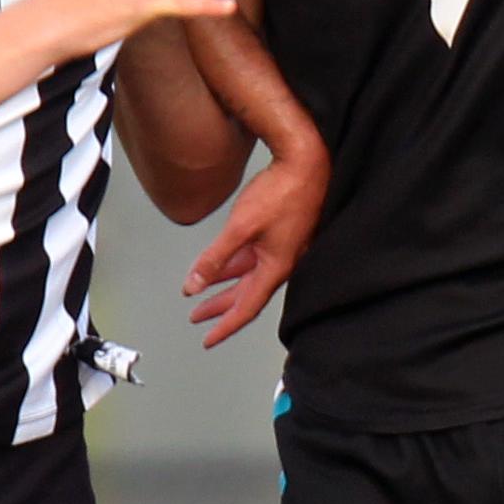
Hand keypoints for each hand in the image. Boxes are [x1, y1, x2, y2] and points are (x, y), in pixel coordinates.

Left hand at [183, 144, 324, 345]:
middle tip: (197, 317)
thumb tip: (193, 285)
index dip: (224, 326)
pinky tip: (222, 262)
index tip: (208, 339)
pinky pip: (254, 258)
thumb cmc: (283, 192)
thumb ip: (215, 258)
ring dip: (225, 285)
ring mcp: (282, 249)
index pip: (246, 309)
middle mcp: (281, 263)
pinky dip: (234, 264)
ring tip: (202, 293)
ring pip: (249, 276)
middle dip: (219, 307)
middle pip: (246, 295)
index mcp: (275, 268)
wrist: (309, 163)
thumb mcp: (241, 227)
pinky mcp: (281, 234)